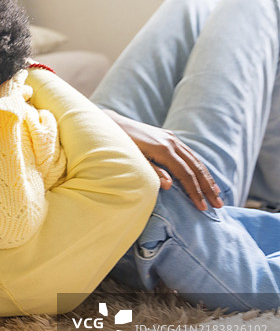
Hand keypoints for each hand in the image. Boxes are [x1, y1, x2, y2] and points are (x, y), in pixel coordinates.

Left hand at [102, 109, 222, 210]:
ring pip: (195, 160)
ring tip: (217, 193)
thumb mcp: (134, 160)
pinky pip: (189, 154)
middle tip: (217, 204)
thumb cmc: (120, 146)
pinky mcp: (169, 137)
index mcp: (163, 150)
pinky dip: (198, 166)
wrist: (113, 124)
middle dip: (208, 187)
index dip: (195, 191)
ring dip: (207, 177)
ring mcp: (172, 138)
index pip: (185, 174)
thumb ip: (152, 172)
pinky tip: (204, 176)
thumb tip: (170, 185)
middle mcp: (172, 142)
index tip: (202, 206)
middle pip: (196, 168)